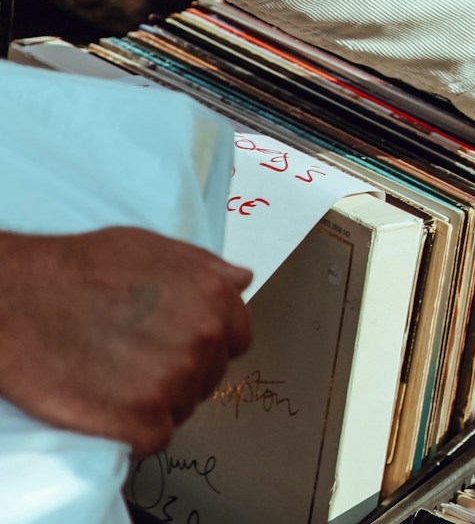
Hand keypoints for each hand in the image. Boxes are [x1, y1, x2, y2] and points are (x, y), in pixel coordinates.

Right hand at [0, 227, 252, 455]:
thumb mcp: (153, 248)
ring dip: (154, 402)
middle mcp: (203, 340)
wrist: (18, 300)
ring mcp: (173, 382)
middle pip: (208, 377)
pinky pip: (153, 438)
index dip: (205, 346)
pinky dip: (132, 431)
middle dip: (178, 373)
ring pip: (181, 408)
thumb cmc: (80, 269)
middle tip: (132, 362)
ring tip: (113, 380)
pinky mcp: (139, 420)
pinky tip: (106, 407)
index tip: (174, 346)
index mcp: (215, 299)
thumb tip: (242, 281)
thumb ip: (205, 269)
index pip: (236, 341)